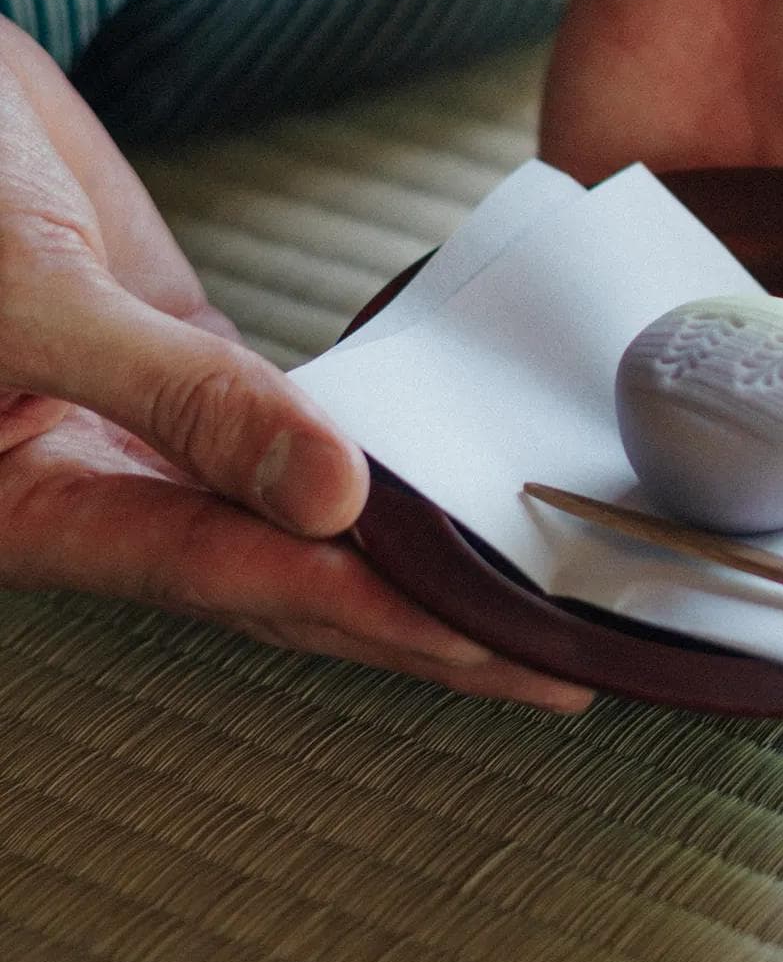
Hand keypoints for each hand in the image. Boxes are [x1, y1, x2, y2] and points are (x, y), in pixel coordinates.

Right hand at [0, 21, 589, 710]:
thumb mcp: (36, 294)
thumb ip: (179, 395)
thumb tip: (333, 498)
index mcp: (31, 506)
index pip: (227, 576)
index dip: (360, 612)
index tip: (482, 641)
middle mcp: (98, 487)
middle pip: (279, 574)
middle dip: (415, 623)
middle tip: (550, 666)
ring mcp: (150, 427)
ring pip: (297, 512)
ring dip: (407, 554)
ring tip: (529, 598)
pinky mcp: (185, 364)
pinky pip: (294, 425)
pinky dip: (372, 454)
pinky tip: (452, 478)